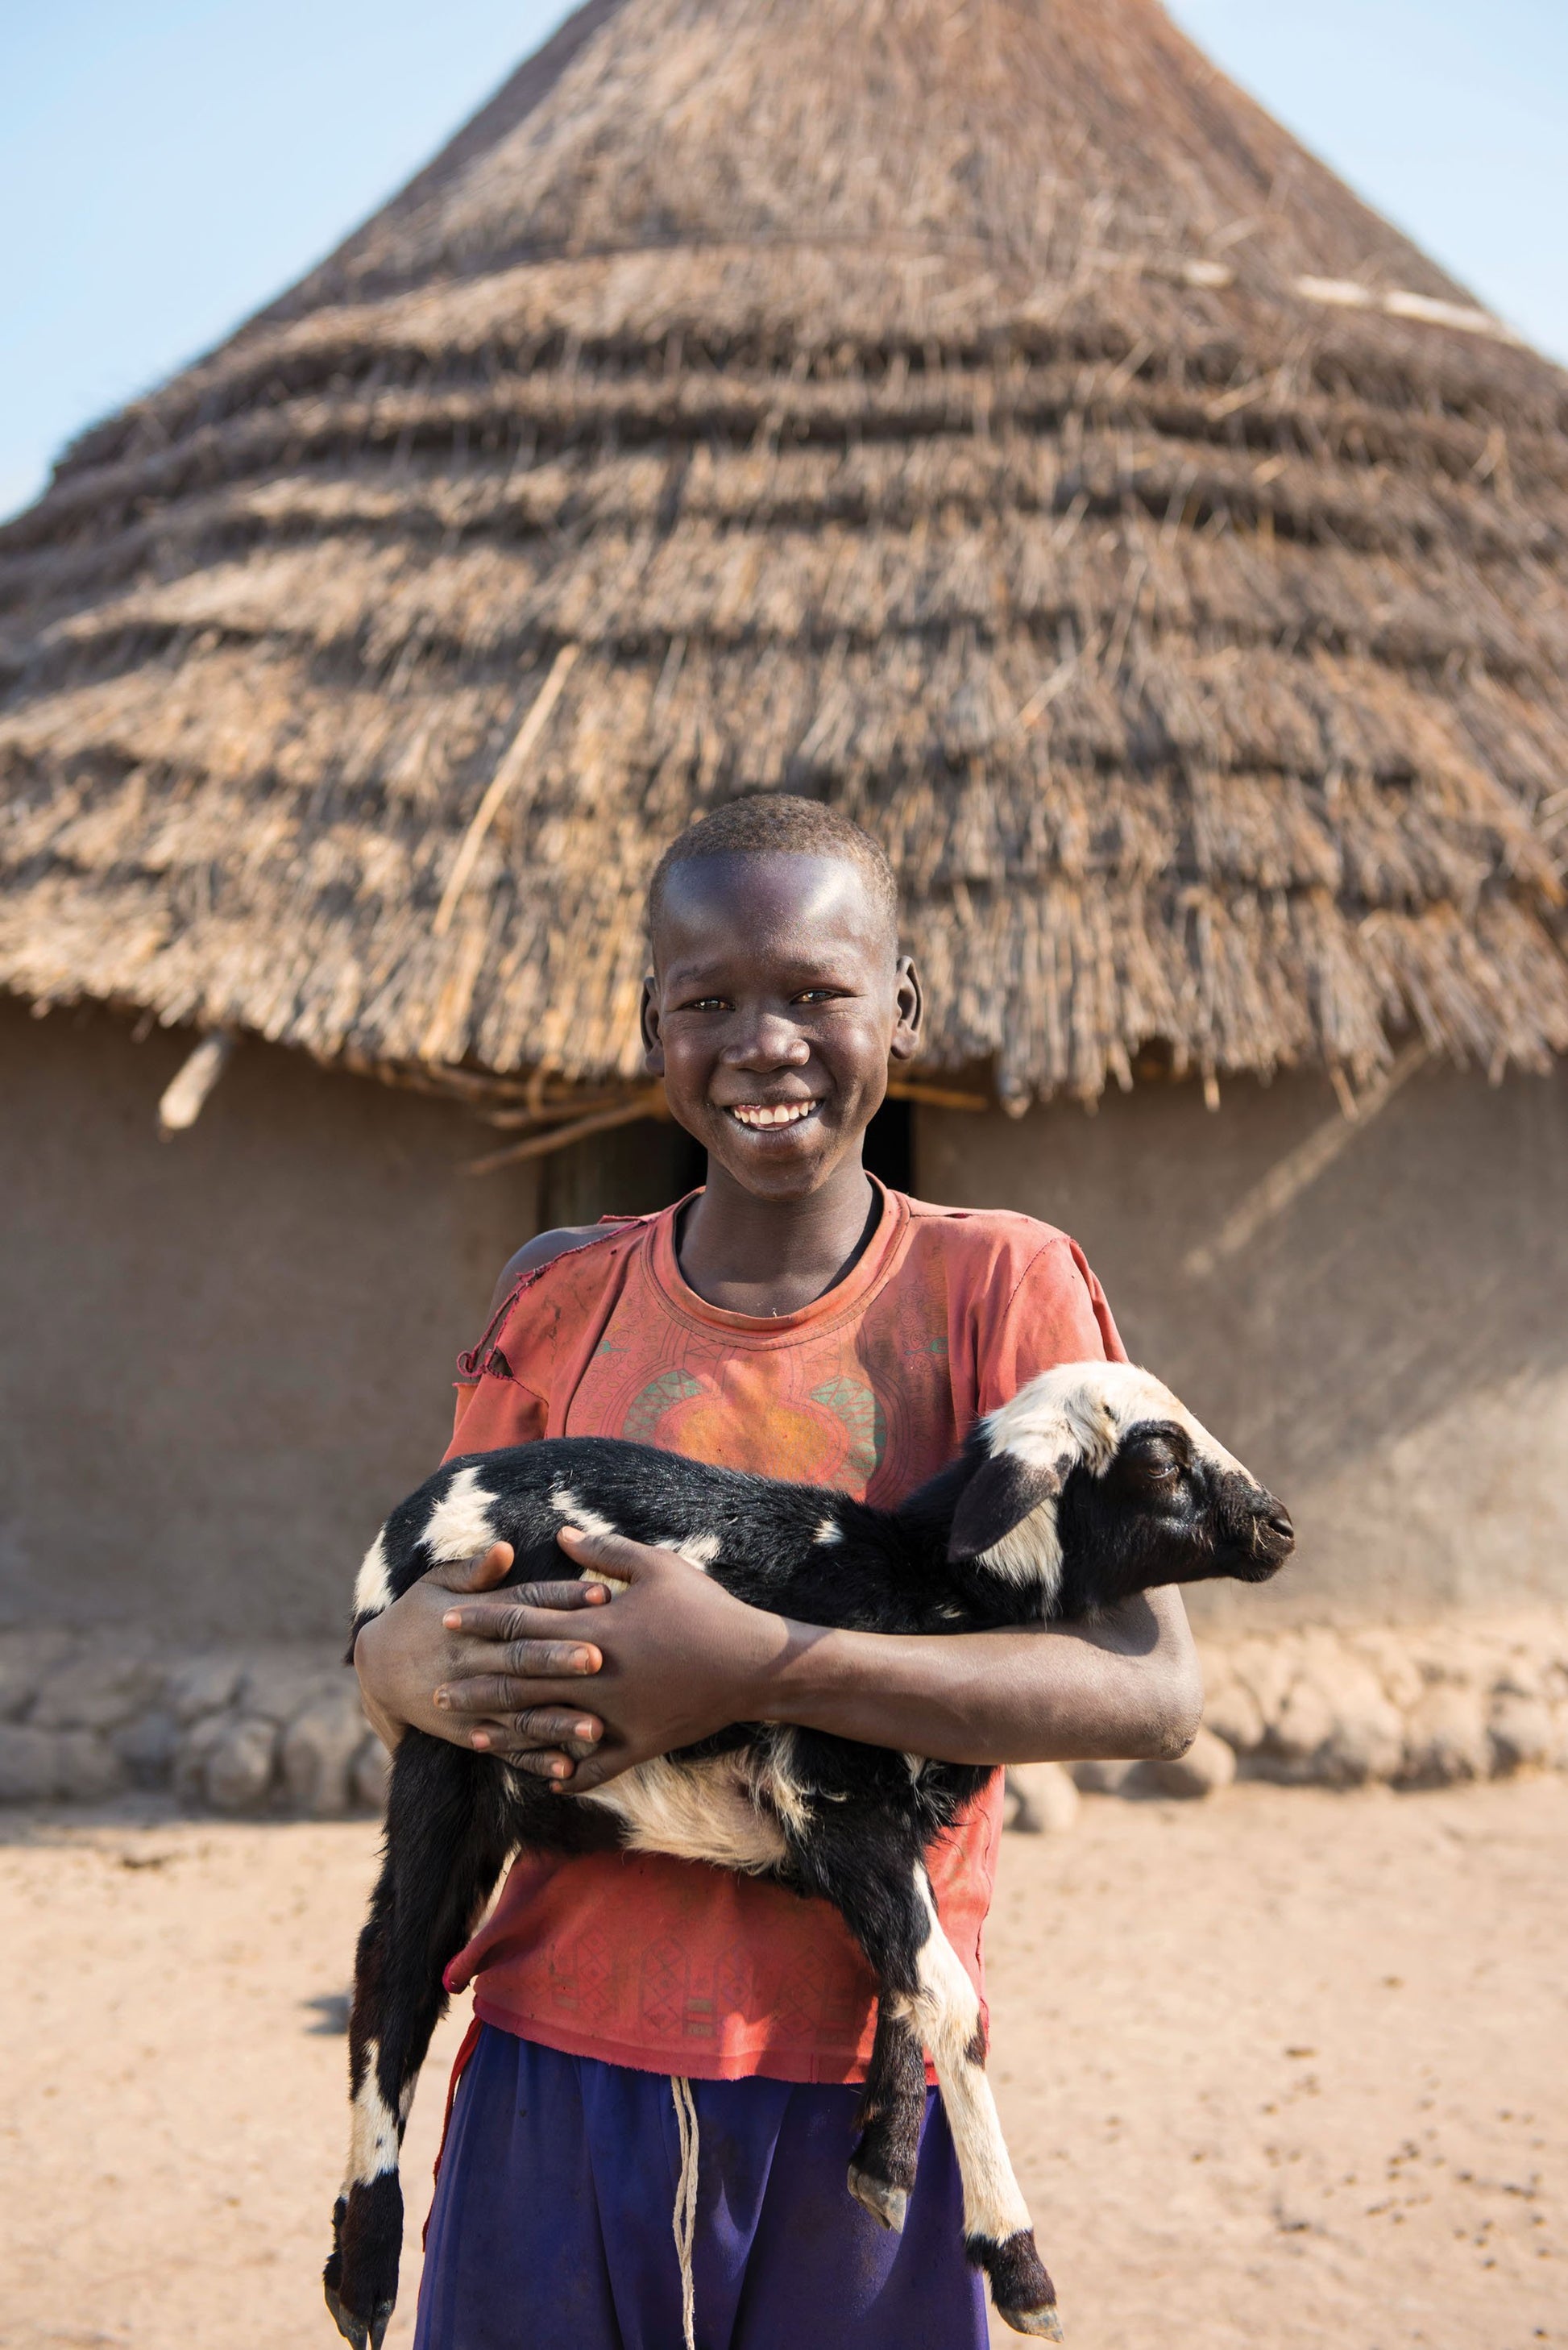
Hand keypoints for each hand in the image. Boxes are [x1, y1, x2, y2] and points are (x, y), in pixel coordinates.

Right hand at [352, 1542, 611, 1780]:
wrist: (374, 1669)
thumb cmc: (415, 1616)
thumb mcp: (435, 1584)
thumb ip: (474, 1570)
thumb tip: (506, 1547)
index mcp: (473, 1621)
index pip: (523, 1606)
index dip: (562, 1599)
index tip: (603, 1595)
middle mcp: (473, 1661)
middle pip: (521, 1659)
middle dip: (559, 1660)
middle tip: (600, 1659)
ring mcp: (470, 1702)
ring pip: (518, 1711)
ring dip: (556, 1721)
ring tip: (597, 1728)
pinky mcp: (467, 1733)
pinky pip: (505, 1748)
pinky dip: (534, 1760)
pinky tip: (567, 1770)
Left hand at [438, 1527, 790, 1790]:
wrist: (752, 1665)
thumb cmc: (705, 1608)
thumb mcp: (657, 1566)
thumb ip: (604, 1552)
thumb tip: (561, 1535)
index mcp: (595, 1629)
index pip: (524, 1622)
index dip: (483, 1620)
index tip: (448, 1621)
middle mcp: (596, 1677)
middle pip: (521, 1680)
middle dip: (477, 1683)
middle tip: (437, 1691)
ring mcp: (614, 1716)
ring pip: (546, 1727)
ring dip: (506, 1732)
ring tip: (471, 1737)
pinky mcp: (638, 1745)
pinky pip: (594, 1767)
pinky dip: (568, 1773)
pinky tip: (546, 1778)